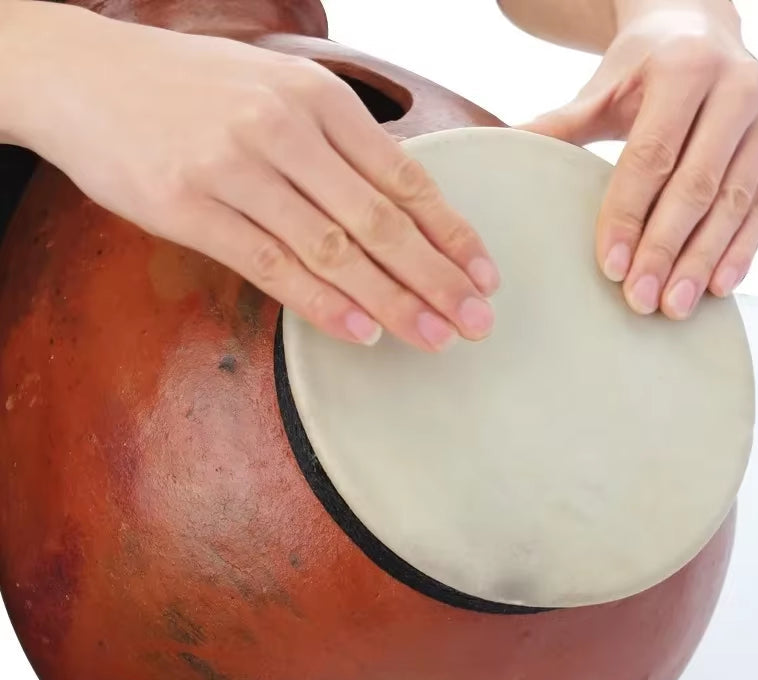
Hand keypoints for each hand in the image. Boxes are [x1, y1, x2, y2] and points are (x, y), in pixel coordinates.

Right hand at [12, 4, 498, 349]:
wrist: (84, 74)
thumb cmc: (192, 88)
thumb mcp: (275, 88)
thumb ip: (334, 143)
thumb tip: (393, 207)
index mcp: (317, 97)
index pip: (405, 177)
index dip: (451, 232)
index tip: (485, 275)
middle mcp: (284, 129)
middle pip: (380, 221)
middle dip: (437, 278)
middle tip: (478, 322)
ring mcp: (236, 168)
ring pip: (333, 249)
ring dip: (391, 301)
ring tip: (434, 338)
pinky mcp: (190, 208)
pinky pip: (270, 265)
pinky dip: (320, 304)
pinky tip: (360, 332)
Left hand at [521, 7, 757, 319]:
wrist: (703, 31)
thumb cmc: (645, 67)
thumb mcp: (602, 89)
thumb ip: (560, 125)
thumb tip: (502, 149)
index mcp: (684, 69)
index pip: (652, 156)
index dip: (629, 215)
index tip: (611, 267)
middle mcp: (737, 88)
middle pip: (696, 186)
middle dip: (665, 249)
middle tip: (640, 300)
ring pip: (733, 203)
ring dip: (702, 261)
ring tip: (675, 305)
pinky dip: (740, 249)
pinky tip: (718, 286)